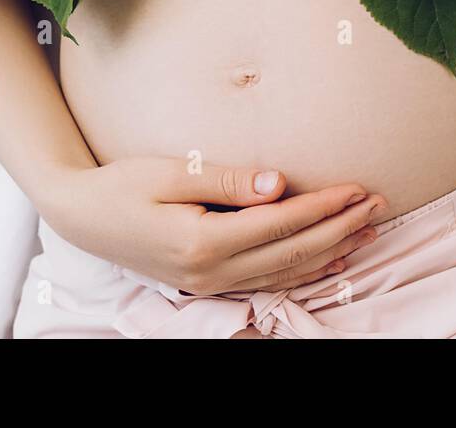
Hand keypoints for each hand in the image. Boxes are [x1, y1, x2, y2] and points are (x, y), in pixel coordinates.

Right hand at [40, 159, 386, 294]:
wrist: (78, 216)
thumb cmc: (122, 185)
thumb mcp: (171, 172)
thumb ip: (227, 180)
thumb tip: (280, 183)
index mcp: (202, 241)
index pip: (281, 224)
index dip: (324, 207)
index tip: (357, 189)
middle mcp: (209, 271)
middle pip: (292, 253)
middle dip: (340, 229)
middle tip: (377, 205)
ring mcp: (208, 283)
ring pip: (285, 273)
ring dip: (330, 251)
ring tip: (367, 231)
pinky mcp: (206, 283)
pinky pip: (267, 281)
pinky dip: (303, 271)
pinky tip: (328, 260)